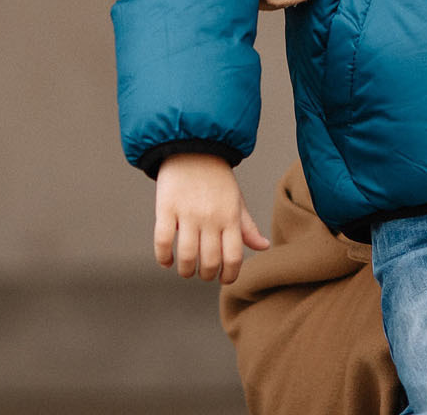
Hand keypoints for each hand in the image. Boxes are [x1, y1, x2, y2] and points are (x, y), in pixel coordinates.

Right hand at [153, 153, 268, 283]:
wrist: (194, 147)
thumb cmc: (217, 178)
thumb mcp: (236, 200)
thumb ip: (247, 226)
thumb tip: (263, 247)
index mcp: (230, 216)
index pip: (233, 257)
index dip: (229, 275)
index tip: (223, 279)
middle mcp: (210, 217)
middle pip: (209, 261)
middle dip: (206, 275)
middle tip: (203, 274)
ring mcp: (187, 213)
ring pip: (186, 256)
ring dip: (185, 271)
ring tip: (185, 270)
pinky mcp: (166, 207)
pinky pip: (162, 241)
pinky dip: (163, 258)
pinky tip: (166, 261)